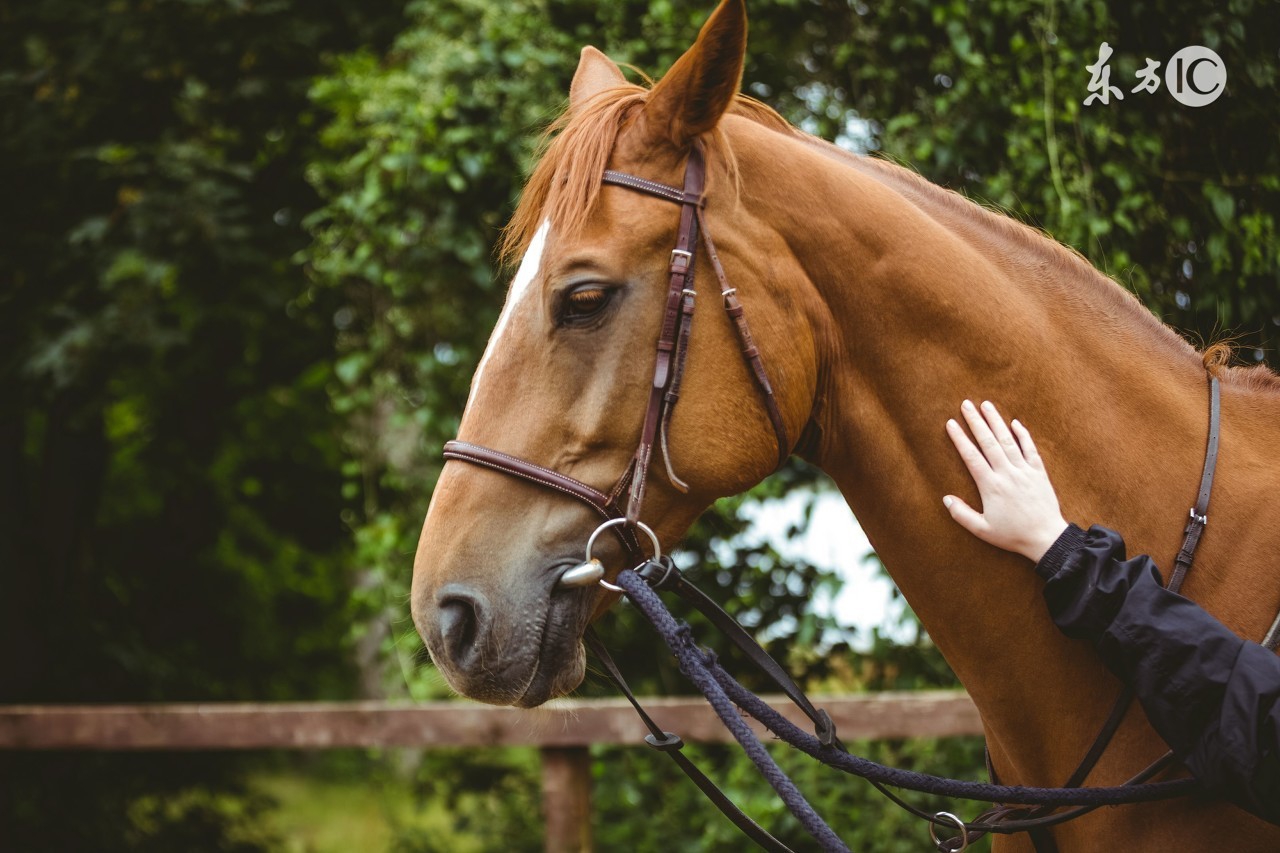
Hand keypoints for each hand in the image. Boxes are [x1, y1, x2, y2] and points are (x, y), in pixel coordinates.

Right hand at [943, 400, 1068, 561]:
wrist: (1046, 538)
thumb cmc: (1012, 535)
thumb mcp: (982, 530)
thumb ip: (961, 514)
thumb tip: (945, 498)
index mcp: (991, 486)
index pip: (971, 456)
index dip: (960, 438)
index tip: (951, 423)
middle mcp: (1007, 474)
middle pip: (988, 442)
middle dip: (976, 421)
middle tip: (966, 404)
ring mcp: (1024, 471)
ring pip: (1008, 440)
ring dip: (996, 421)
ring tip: (986, 405)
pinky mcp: (1039, 473)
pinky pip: (1030, 449)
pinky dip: (1023, 435)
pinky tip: (1015, 423)